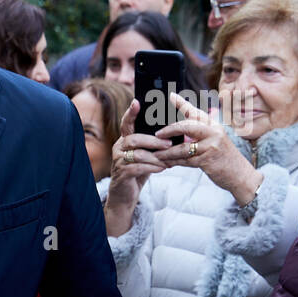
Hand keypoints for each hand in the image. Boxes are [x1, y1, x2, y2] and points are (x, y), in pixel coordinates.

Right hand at [105, 99, 168, 234]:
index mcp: (125, 140)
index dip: (131, 113)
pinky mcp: (121, 174)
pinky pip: (137, 168)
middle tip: (169, 144)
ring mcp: (118, 161)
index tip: (137, 101)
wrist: (126, 195)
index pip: (127, 123)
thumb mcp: (147, 155)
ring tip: (169, 159)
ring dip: (155, 156)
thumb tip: (179, 131)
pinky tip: (162, 168)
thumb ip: (156, 144)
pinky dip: (152, 167)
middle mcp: (118, 148)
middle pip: (134, 139)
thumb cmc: (139, 171)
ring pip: (137, 154)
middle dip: (153, 141)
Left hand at [154, 92, 261, 204]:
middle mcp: (214, 132)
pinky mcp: (208, 160)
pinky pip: (185, 160)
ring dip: (167, 152)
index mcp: (214, 125)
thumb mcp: (214, 141)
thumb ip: (198, 134)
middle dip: (170, 130)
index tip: (171, 95)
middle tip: (157, 134)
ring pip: (183, 147)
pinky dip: (174, 162)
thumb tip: (179, 128)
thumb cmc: (223, 158)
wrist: (240, 175)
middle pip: (187, 126)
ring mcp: (212, 146)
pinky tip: (166, 163)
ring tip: (156, 154)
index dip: (182, 103)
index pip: (196, 112)